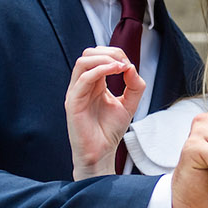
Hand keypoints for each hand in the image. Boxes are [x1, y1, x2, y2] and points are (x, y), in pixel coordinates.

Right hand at [66, 47, 143, 178]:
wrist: (101, 153)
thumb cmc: (110, 131)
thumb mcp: (129, 104)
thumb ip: (134, 85)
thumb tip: (131, 67)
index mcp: (94, 83)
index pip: (99, 57)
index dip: (116, 55)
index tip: (130, 66)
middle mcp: (83, 85)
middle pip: (89, 54)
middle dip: (110, 53)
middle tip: (125, 64)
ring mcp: (76, 92)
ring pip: (83, 62)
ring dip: (105, 59)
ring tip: (121, 67)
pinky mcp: (73, 102)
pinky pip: (84, 78)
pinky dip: (101, 70)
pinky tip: (116, 72)